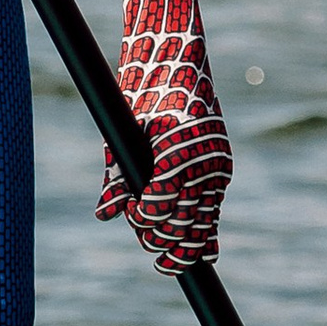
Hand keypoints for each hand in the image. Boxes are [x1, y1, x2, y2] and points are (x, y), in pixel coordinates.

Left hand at [97, 88, 232, 273]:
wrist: (178, 66)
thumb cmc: (144, 99)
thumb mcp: (122, 137)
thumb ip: (115, 179)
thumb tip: (105, 214)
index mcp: (176, 152)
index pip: (158, 205)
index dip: (142, 216)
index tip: (132, 211)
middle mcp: (202, 164)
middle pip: (177, 223)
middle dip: (156, 235)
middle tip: (141, 224)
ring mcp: (215, 170)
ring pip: (199, 227)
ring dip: (179, 247)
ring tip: (163, 258)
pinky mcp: (221, 174)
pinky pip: (214, 215)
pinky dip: (205, 239)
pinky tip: (200, 259)